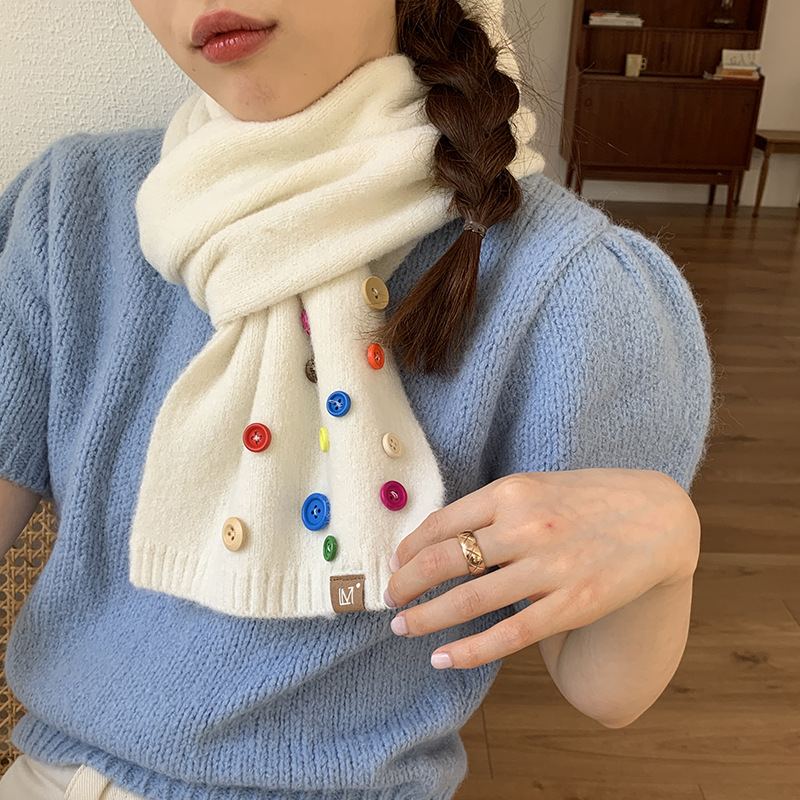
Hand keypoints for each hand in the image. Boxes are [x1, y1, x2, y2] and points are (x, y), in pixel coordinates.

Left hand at [384, 468, 699, 669]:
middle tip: (389, 600)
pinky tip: (443, 658)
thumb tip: (438, 539)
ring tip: (403, 627)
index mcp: (512, 493)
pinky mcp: (572, 604)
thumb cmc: (586, 499)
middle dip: (406, 585)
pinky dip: (469, 650)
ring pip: (469, 600)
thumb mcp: (535, 487)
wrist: (657, 517)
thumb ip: (491, 508)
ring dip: (426, 618)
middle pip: (444, 561)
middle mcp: (526, 527)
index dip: (408, 549)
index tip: (395, 565)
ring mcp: (549, 568)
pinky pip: (509, 634)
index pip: (441, 524)